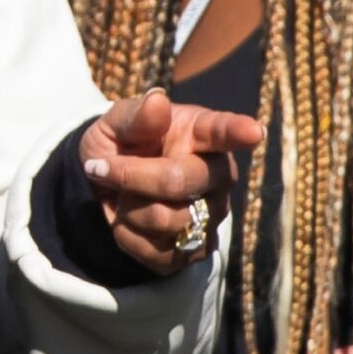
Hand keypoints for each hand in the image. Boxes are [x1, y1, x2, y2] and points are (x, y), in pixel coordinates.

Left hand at [78, 87, 263, 275]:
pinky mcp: (197, 250)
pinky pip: (158, 252)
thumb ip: (135, 115)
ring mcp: (212, 215)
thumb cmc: (121, 145)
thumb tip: (157, 100)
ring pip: (165, 220)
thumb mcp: (116, 123)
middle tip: (101, 167)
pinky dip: (128, 236)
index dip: (237, 131)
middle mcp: (217, 176)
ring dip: (128, 208)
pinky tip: (130, 220)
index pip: (222, 131)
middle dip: (130, 176)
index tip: (252, 131)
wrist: (107, 188)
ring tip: (126, 195)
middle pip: (178, 181)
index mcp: (201, 134)